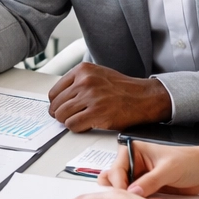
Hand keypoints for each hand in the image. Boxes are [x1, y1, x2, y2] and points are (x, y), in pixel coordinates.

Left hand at [46, 62, 172, 131]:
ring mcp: (91, 97)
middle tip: (70, 118)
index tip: (61, 109)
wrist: (144, 97)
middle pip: (56, 105)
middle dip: (61, 114)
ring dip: (68, 121)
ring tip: (80, 120)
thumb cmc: (121, 89)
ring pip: (62, 115)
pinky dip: (77, 128)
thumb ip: (77, 82)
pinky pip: (72, 125)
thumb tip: (58, 99)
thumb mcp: (97, 75)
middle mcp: (85, 81)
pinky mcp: (96, 113)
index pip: (54, 92)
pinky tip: (86, 124)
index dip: (56, 104)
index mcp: (82, 70)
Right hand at [101, 138, 198, 195]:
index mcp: (132, 151)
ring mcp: (136, 177)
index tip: (127, 197)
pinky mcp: (143, 189)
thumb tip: (132, 192)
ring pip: (120, 192)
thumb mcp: (168, 169)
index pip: (115, 170)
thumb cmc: (189, 161)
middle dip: (119, 193)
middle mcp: (131, 164)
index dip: (119, 185)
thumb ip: (150, 181)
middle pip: (111, 181)